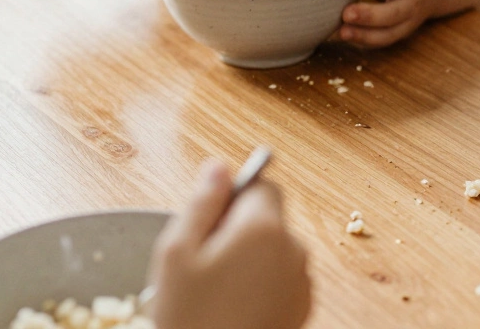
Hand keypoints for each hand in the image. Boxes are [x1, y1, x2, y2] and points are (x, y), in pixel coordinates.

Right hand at [150, 160, 310, 328]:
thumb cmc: (189, 318)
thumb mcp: (176, 254)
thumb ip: (201, 202)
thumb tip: (218, 166)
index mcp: (263, 228)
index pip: (262, 185)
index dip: (233, 199)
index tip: (209, 225)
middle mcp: (293, 248)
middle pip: (269, 219)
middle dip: (239, 232)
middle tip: (204, 266)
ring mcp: (302, 280)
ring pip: (275, 250)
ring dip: (250, 260)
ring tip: (216, 294)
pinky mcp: (303, 307)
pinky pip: (282, 279)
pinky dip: (262, 286)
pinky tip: (233, 309)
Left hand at [340, 0, 429, 47]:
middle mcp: (412, 2)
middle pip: (393, 13)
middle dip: (369, 15)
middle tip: (346, 13)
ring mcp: (408, 20)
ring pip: (390, 32)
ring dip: (365, 34)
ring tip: (342, 31)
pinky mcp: (402, 33)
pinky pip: (385, 40)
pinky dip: (366, 40)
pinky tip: (347, 35)